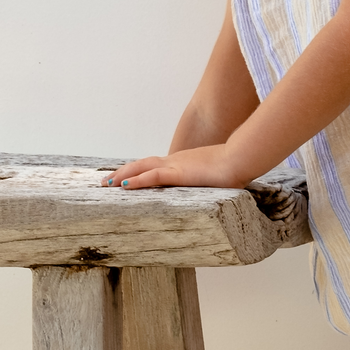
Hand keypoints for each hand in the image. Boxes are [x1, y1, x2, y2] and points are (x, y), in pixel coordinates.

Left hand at [103, 146, 240, 188]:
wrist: (242, 158)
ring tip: (107, 184)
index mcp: (184, 163)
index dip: (139, 171)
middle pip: (143, 164)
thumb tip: (215, 191)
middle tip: (106, 181)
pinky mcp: (180, 173)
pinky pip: (154, 177)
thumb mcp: (219, 178)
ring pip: (142, 169)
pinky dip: (138, 180)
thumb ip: (212, 183)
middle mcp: (176, 161)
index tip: (126, 178)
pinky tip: (125, 186)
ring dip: (123, 176)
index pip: (156, 166)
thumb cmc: (236, 167)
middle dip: (123, 172)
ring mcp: (177, 166)